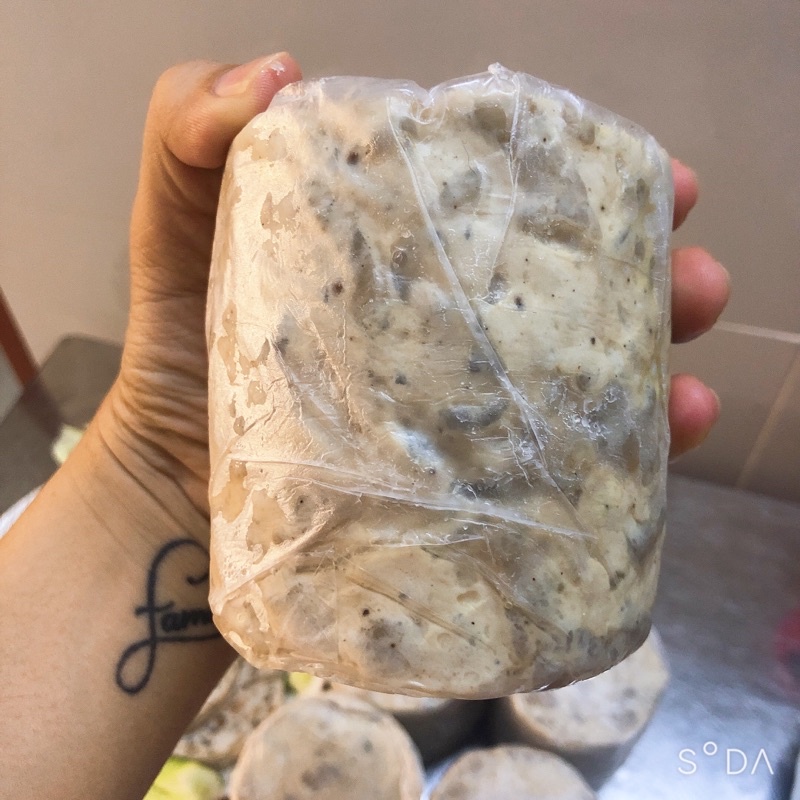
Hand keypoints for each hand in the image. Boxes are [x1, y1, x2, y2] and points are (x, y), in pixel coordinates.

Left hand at [103, 58, 726, 535]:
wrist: (178, 487)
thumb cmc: (185, 352)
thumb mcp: (178, 226)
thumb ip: (196, 136)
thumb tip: (282, 74)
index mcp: (409, 254)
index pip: (516, 207)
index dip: (589, 187)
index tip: (651, 178)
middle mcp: (449, 326)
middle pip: (573, 290)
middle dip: (653, 277)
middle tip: (696, 277)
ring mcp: (462, 409)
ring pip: (586, 378)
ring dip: (659, 366)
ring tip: (696, 371)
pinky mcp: (465, 487)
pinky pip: (559, 469)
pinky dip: (625, 457)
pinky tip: (668, 438)